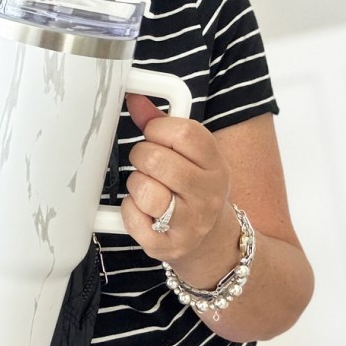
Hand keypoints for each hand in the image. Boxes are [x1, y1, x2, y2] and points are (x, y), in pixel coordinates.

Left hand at [120, 94, 232, 271]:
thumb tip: (134, 99)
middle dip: (141, 156)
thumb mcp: (190, 157)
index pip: (184, 132)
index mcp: (216, 165)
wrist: (211, 244)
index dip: (158, 128)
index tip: (154, 135)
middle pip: (158, 160)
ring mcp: (190, 223)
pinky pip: (132, 217)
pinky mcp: (166, 246)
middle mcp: (208, 195)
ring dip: (136, 184)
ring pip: (145, 190)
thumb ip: (161, 124)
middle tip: (145, 163)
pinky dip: (129, 211)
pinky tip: (142, 211)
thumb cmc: (194, 191)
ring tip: (145, 188)